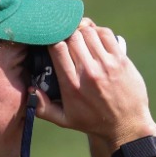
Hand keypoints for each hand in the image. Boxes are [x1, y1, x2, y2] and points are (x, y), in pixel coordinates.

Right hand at [36, 19, 155, 147]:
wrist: (126, 126)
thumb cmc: (93, 122)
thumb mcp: (64, 120)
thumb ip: (42, 107)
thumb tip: (29, 89)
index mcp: (72, 85)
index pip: (57, 48)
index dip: (52, 38)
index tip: (51, 40)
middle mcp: (89, 73)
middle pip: (72, 36)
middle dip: (66, 32)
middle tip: (65, 35)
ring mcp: (107, 65)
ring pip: (89, 32)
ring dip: (81, 30)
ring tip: (79, 35)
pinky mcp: (121, 60)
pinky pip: (106, 35)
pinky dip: (98, 31)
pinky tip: (94, 36)